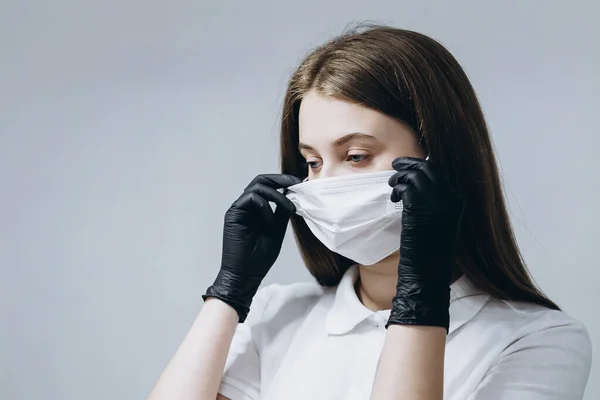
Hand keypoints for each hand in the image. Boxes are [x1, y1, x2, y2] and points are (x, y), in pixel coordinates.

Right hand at [203, 174, 300, 321]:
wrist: (245, 276)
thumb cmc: (258, 259)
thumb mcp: (277, 230)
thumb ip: (281, 213)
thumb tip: (292, 196)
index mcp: (255, 209)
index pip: (268, 186)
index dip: (284, 182)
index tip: (302, 184)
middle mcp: (245, 206)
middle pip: (261, 180)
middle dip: (281, 179)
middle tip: (297, 183)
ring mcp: (238, 209)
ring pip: (257, 186)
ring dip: (277, 195)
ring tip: (289, 208)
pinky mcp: (233, 214)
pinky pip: (251, 198)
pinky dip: (265, 206)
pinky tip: (270, 221)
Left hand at [386, 157, 463, 329]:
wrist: (428, 272)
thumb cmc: (430, 252)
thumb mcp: (438, 223)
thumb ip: (434, 204)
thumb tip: (418, 189)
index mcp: (456, 202)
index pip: (439, 174)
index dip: (422, 167)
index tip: (409, 167)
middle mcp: (449, 199)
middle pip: (428, 169)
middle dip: (409, 164)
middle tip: (396, 165)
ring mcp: (435, 202)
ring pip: (415, 175)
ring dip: (400, 177)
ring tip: (392, 185)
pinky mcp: (419, 208)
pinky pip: (406, 187)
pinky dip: (397, 188)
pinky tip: (394, 197)